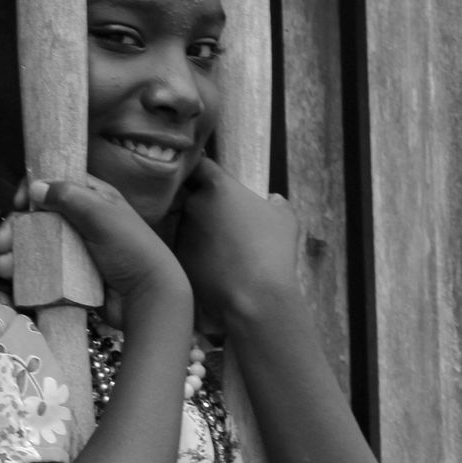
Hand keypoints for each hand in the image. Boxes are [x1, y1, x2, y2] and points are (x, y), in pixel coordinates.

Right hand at [0, 176, 188, 319]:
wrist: (148, 297)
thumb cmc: (131, 250)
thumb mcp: (102, 216)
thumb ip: (69, 197)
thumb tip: (36, 187)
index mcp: (93, 199)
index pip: (56, 185)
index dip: (34, 190)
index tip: (19, 203)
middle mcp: (81, 221)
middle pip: (38, 217)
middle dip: (16, 228)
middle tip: (0, 243)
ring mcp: (75, 250)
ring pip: (35, 244)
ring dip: (14, 253)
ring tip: (2, 267)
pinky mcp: (70, 276)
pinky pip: (41, 269)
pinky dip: (24, 271)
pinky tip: (10, 277)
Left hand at [172, 158, 301, 334]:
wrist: (252, 297)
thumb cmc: (272, 251)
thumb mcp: (285, 220)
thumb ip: (276, 204)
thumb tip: (273, 200)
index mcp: (216, 187)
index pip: (199, 165)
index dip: (202, 169)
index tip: (208, 176)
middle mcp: (192, 205)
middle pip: (193, 198)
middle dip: (205, 207)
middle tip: (225, 224)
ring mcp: (181, 233)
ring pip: (189, 226)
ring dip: (201, 233)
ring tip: (224, 252)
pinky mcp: (176, 259)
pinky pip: (186, 250)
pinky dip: (197, 256)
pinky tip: (216, 269)